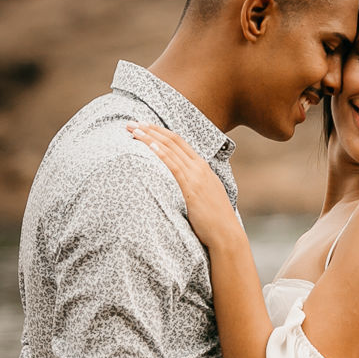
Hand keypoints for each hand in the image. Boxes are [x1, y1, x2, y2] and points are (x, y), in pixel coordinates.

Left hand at [128, 123, 242, 251]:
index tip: (145, 125)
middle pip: (172, 140)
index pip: (179, 142)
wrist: (226, 234)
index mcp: (203, 167)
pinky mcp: (191, 188)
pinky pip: (173, 166)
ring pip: (170, 149)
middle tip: (132, 123)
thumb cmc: (214, 220)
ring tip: (134, 130)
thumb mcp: (205, 196)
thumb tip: (177, 186)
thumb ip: (193, 186)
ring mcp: (196, 176)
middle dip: (151, 129)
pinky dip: (161, 154)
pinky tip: (149, 145)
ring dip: (150, 138)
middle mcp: (199, 167)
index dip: (160, 131)